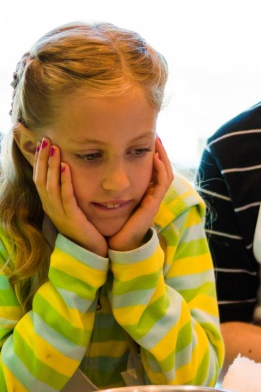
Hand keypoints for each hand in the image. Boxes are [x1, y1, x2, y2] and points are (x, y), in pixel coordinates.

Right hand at [34, 138, 107, 255]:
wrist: (91, 251)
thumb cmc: (85, 229)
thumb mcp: (72, 208)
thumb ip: (68, 193)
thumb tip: (67, 173)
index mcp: (49, 205)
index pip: (38, 179)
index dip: (38, 161)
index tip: (41, 143)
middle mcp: (51, 208)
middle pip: (40, 179)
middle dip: (42, 159)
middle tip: (46, 140)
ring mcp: (59, 213)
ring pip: (50, 186)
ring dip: (51, 165)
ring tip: (54, 148)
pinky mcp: (72, 217)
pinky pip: (66, 196)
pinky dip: (64, 180)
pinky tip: (65, 167)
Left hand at [108, 136, 173, 251]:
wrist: (117, 246)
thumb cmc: (111, 227)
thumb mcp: (109, 203)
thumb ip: (108, 190)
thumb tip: (97, 172)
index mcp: (143, 195)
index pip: (153, 171)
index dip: (152, 155)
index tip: (146, 140)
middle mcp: (151, 197)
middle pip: (163, 170)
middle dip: (160, 152)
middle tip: (155, 135)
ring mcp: (154, 201)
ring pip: (166, 175)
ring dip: (163, 157)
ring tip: (157, 142)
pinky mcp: (153, 206)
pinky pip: (162, 184)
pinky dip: (160, 170)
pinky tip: (155, 158)